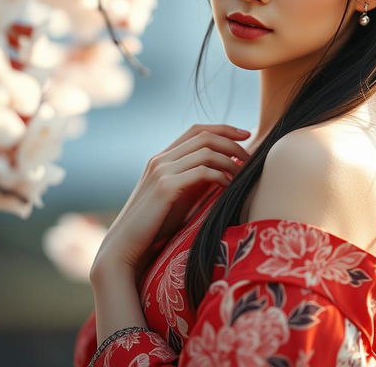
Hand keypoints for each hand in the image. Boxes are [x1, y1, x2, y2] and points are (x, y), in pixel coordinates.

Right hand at [90, 124, 250, 281]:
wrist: (125, 247)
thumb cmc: (153, 226)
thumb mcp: (177, 196)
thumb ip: (193, 180)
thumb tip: (224, 171)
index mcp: (163, 158)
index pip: (196, 130)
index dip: (223, 128)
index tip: (246, 134)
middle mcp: (161, 159)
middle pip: (204, 136)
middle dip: (232, 141)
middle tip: (250, 155)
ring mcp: (162, 171)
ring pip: (206, 151)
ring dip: (230, 160)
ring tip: (243, 174)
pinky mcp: (165, 187)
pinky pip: (202, 172)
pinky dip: (221, 176)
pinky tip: (229, 186)